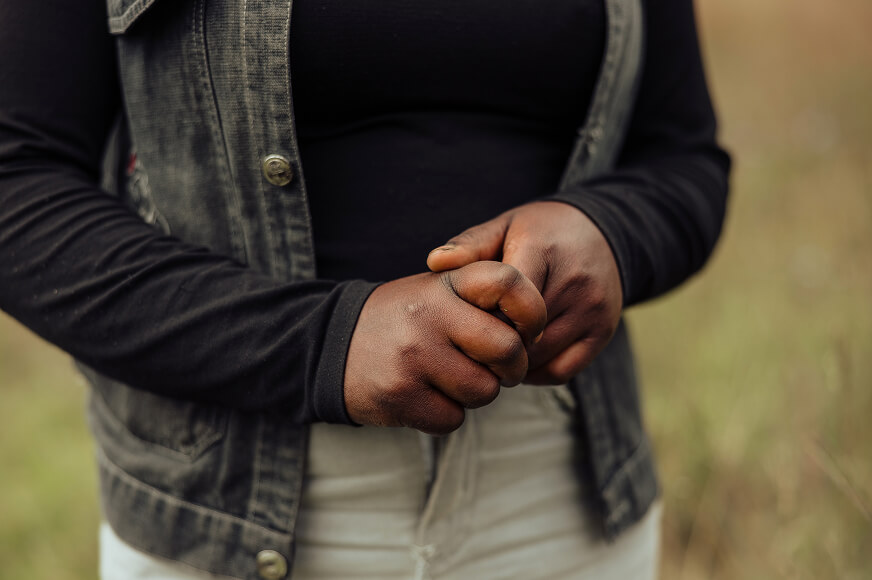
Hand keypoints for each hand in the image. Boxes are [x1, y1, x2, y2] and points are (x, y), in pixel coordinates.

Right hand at [344, 261, 546, 434]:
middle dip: (512, 367)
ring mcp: (413, 356)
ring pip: (484, 391)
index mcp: (444, 283)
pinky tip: (424, 395)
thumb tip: (534, 333)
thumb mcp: (435, 290)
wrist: (330, 344)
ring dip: (476, 393)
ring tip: (448, 377)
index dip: (531, 311)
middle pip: (508, 349)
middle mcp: (429, 314)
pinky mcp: (400, 396)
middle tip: (497, 368)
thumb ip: (481, 300)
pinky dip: (446, 414)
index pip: (509, 282)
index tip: (526, 329)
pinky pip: (454, 419)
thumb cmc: (403, 319)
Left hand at [427, 201, 621, 384]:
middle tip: (470, 344)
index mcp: (542, 251)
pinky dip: (536, 373)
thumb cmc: (541, 232)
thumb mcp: (506, 226)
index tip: (464, 318)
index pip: (504, 299)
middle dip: (492, 342)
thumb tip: (434, 263)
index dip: (479, 315)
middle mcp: (573, 281)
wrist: (604, 231)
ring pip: (538, 357)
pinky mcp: (604, 331)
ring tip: (492, 352)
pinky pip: (561, 370)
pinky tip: (521, 360)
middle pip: (519, 332)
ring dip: (512, 362)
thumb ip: (470, 244)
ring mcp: (593, 309)